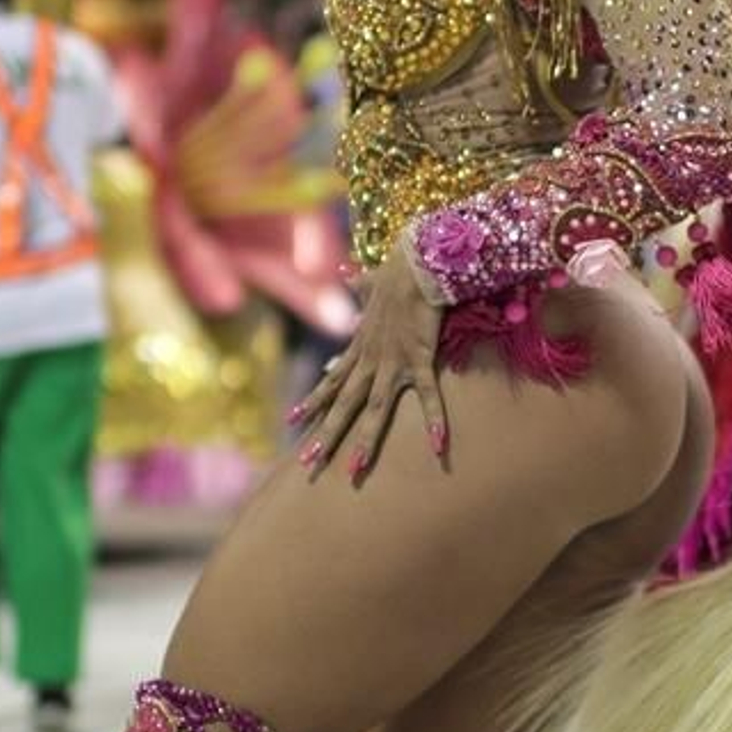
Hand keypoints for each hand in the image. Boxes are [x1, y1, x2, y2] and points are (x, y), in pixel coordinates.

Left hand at [288, 247, 446, 483]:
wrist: (414, 261)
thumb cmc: (397, 271)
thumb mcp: (372, 282)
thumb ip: (361, 285)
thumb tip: (353, 275)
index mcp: (360, 346)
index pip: (331, 380)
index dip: (312, 402)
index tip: (293, 421)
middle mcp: (369, 359)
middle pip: (344, 404)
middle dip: (326, 434)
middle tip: (308, 462)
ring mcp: (392, 361)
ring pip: (374, 409)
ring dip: (364, 440)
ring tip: (354, 469)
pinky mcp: (419, 357)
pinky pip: (427, 394)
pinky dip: (434, 419)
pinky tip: (439, 445)